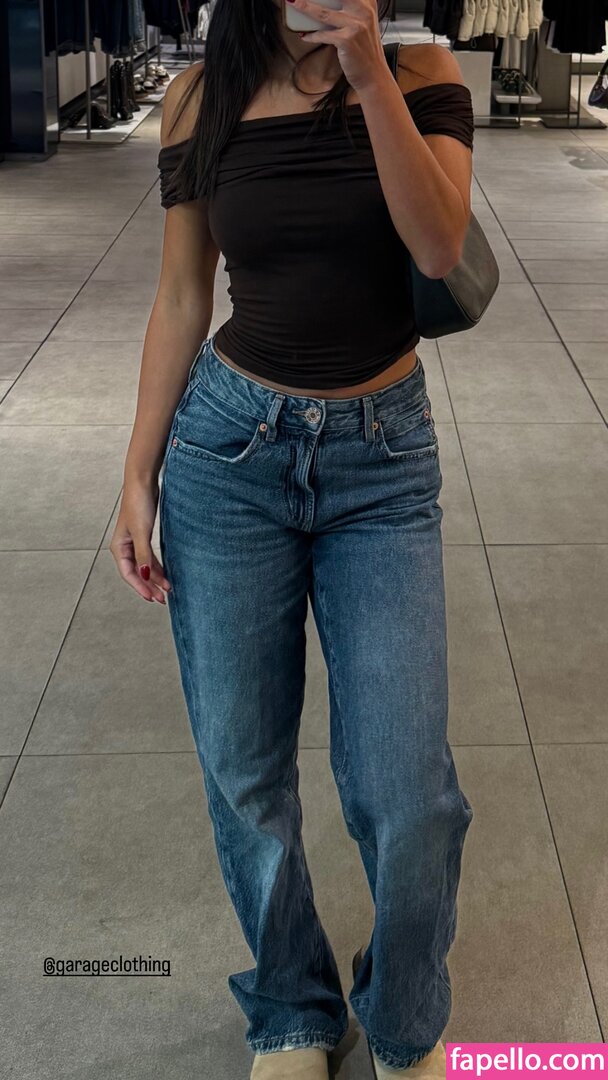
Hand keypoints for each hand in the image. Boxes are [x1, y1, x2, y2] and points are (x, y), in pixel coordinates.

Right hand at [110, 480, 170, 604]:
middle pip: (137, 572)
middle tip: (163, 599)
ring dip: (155, 577)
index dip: (140, 587)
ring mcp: (134, 542)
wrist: (143, 481)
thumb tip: (145, 575)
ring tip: (167, 589)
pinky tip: (165, 573)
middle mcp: (125, 546)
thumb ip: (143, 555)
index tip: (153, 598)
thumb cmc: (139, 503)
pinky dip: (157, 566)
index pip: (128, 574)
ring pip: (144, 566)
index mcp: (119, 547)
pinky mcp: (144, 536)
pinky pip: (149, 557)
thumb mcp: (142, 532)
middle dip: (149, 586)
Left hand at [287, 0, 388, 92]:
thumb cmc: (366, 50)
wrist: (373, 74)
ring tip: (293, 2)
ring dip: (305, 7)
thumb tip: (325, 3)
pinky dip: (311, 35)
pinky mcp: (347, 40)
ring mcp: (355, 25)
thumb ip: (353, 9)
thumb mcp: (365, 23)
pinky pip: (323, 35)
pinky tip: (304, 36)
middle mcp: (363, 10)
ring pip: (324, 12)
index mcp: (368, 3)